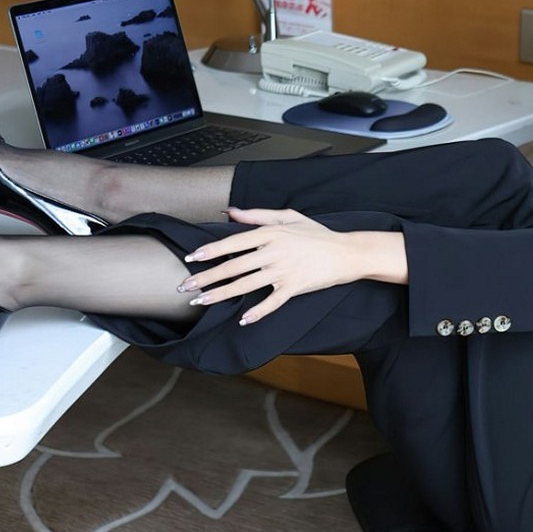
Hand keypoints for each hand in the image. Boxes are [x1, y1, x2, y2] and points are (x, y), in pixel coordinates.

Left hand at [178, 207, 406, 325]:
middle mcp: (274, 252)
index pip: (233, 242)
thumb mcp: (289, 217)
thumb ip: (257, 215)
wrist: (347, 252)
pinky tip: (242, 319)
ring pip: (246, 284)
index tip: (190, 258)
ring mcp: (284, 271)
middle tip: (185, 286)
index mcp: (271, 233)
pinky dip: (258, 312)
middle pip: (234, 266)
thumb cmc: (317, 234)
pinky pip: (272, 302)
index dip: (210, 251)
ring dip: (221, 294)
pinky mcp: (295, 287)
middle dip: (207, 277)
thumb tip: (230, 212)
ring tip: (202, 301)